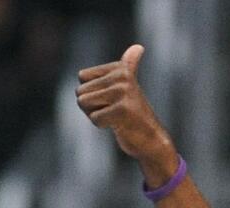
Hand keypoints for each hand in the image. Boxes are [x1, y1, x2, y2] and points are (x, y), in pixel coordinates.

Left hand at [76, 45, 178, 184]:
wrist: (149, 138)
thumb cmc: (132, 113)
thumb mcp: (127, 86)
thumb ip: (128, 65)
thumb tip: (138, 47)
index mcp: (121, 69)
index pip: (82, 76)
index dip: (90, 92)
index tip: (109, 98)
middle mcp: (123, 76)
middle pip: (81, 92)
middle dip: (91, 106)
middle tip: (112, 110)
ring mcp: (123, 92)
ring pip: (84, 103)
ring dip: (95, 114)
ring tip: (114, 115)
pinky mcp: (122, 109)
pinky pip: (94, 118)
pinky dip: (102, 124)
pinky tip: (118, 124)